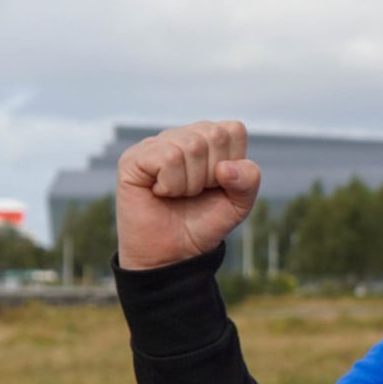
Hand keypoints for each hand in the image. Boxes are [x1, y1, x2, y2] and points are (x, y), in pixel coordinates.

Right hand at [116, 121, 262, 269]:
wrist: (173, 253)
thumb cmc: (203, 223)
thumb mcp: (239, 204)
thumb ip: (248, 180)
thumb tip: (224, 167)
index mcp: (208, 139)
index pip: (234, 130)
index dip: (232, 163)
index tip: (217, 184)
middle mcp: (182, 135)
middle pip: (214, 136)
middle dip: (211, 175)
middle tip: (195, 192)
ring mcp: (156, 144)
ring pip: (191, 146)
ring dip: (190, 183)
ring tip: (177, 194)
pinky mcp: (134, 158)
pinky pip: (168, 158)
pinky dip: (171, 184)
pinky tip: (160, 192)